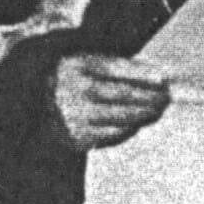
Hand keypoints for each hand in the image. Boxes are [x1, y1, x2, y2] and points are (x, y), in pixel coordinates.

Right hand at [50, 54, 169, 151]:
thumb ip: (119, 69)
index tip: (163, 78)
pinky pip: (113, 134)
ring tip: (158, 109)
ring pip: (120, 118)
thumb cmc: (75, 80)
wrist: (36, 108)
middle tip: (167, 96)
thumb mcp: (88, 64)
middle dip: (149, 96)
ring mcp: (73, 117)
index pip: (114, 68)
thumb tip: (158, 79)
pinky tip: (138, 122)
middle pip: (121, 94)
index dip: (141, 73)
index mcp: (73, 64)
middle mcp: (71, 90)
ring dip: (145, 114)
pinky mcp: (77, 138)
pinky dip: (129, 128)